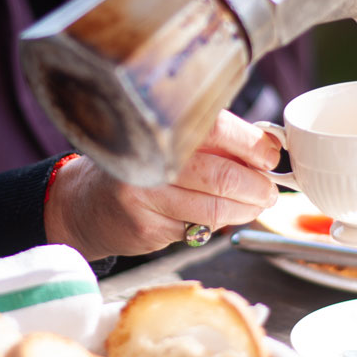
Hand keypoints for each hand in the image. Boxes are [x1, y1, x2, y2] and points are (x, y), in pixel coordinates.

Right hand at [44, 110, 281, 260]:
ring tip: (256, 204)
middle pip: (219, 174)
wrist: (86, 204)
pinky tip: (224, 216)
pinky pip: (196, 229)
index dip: (251, 144)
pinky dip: (219, 223)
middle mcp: (148, 159)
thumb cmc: (138, 167)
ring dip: (245, 209)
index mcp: (158, 127)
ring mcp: (143, 196)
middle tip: (270, 189)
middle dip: (255, 185)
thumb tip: (266, 146)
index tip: (270, 154)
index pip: (216, 129)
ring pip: (213, 208)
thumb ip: (211, 140)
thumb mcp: (167, 142)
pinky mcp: (145, 228)